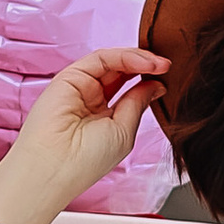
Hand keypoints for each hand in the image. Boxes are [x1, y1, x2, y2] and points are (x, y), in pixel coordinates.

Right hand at [0, 45, 170, 223]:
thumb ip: (137, 103)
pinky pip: (101, 58)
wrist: (55, 166)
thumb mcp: (124, 131)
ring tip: (160, 64)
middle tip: (167, 65)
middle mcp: (92, 99)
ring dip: (139, 59)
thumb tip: (157, 84)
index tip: (168, 77)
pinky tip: (144, 63)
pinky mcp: (70, 76)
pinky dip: (124, 56)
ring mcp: (81, 86)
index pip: (130, 89)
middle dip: (147, 65)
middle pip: (123, 71)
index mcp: (105, 117)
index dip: (149, 80)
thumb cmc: (85, 161)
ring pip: (113, 62)